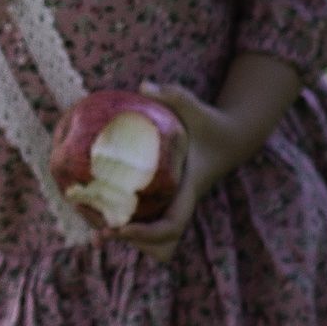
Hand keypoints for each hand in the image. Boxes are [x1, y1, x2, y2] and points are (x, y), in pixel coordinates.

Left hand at [110, 82, 240, 260]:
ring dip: (127, 238)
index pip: (172, 223)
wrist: (231, 136)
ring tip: (94, 235)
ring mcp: (174, 201)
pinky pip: (148, 217)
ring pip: (152, 234)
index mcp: (187, 188)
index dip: (148, 232)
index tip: (123, 228)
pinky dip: (127, 222)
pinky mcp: (167, 196)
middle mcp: (180, 200)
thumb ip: (173, 96)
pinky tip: (101, 215)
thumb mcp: (195, 107)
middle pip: (158, 238)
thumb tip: (144, 84)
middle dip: (130, 241)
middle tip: (98, 236)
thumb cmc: (211, 122)